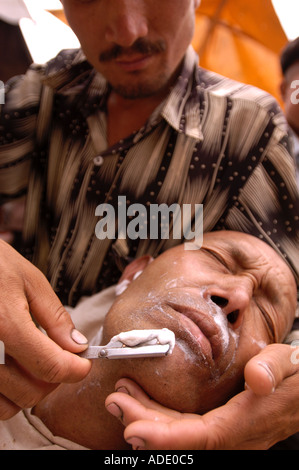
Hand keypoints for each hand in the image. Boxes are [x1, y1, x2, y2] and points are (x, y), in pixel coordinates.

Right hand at [0, 240, 90, 419]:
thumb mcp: (29, 280)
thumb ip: (54, 317)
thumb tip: (77, 346)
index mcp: (4, 321)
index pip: (49, 364)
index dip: (75, 370)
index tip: (83, 365)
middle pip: (29, 391)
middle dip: (53, 379)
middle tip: (59, 358)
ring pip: (7, 405)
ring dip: (28, 390)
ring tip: (32, 362)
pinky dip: (6, 394)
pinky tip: (12, 368)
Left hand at [105, 343, 298, 448]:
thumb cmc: (295, 376)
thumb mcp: (289, 364)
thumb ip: (274, 369)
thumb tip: (257, 379)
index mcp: (246, 422)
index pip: (201, 438)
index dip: (166, 438)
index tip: (134, 430)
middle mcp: (232, 437)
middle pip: (181, 440)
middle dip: (143, 423)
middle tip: (115, 400)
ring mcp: (224, 434)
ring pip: (179, 434)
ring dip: (146, 416)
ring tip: (121, 394)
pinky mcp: (219, 426)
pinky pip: (184, 426)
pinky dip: (160, 414)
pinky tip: (142, 398)